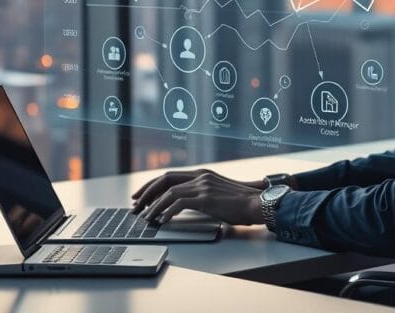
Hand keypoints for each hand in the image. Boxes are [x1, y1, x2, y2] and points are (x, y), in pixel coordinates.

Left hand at [130, 169, 265, 224]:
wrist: (258, 204)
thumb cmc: (241, 203)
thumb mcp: (218, 194)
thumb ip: (202, 195)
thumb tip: (184, 205)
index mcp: (202, 173)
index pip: (170, 176)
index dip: (153, 186)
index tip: (142, 196)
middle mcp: (200, 176)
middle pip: (165, 180)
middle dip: (147, 192)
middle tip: (136, 205)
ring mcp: (203, 186)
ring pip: (169, 193)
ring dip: (154, 206)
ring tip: (147, 218)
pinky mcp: (206, 198)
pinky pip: (179, 204)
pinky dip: (168, 212)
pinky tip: (163, 221)